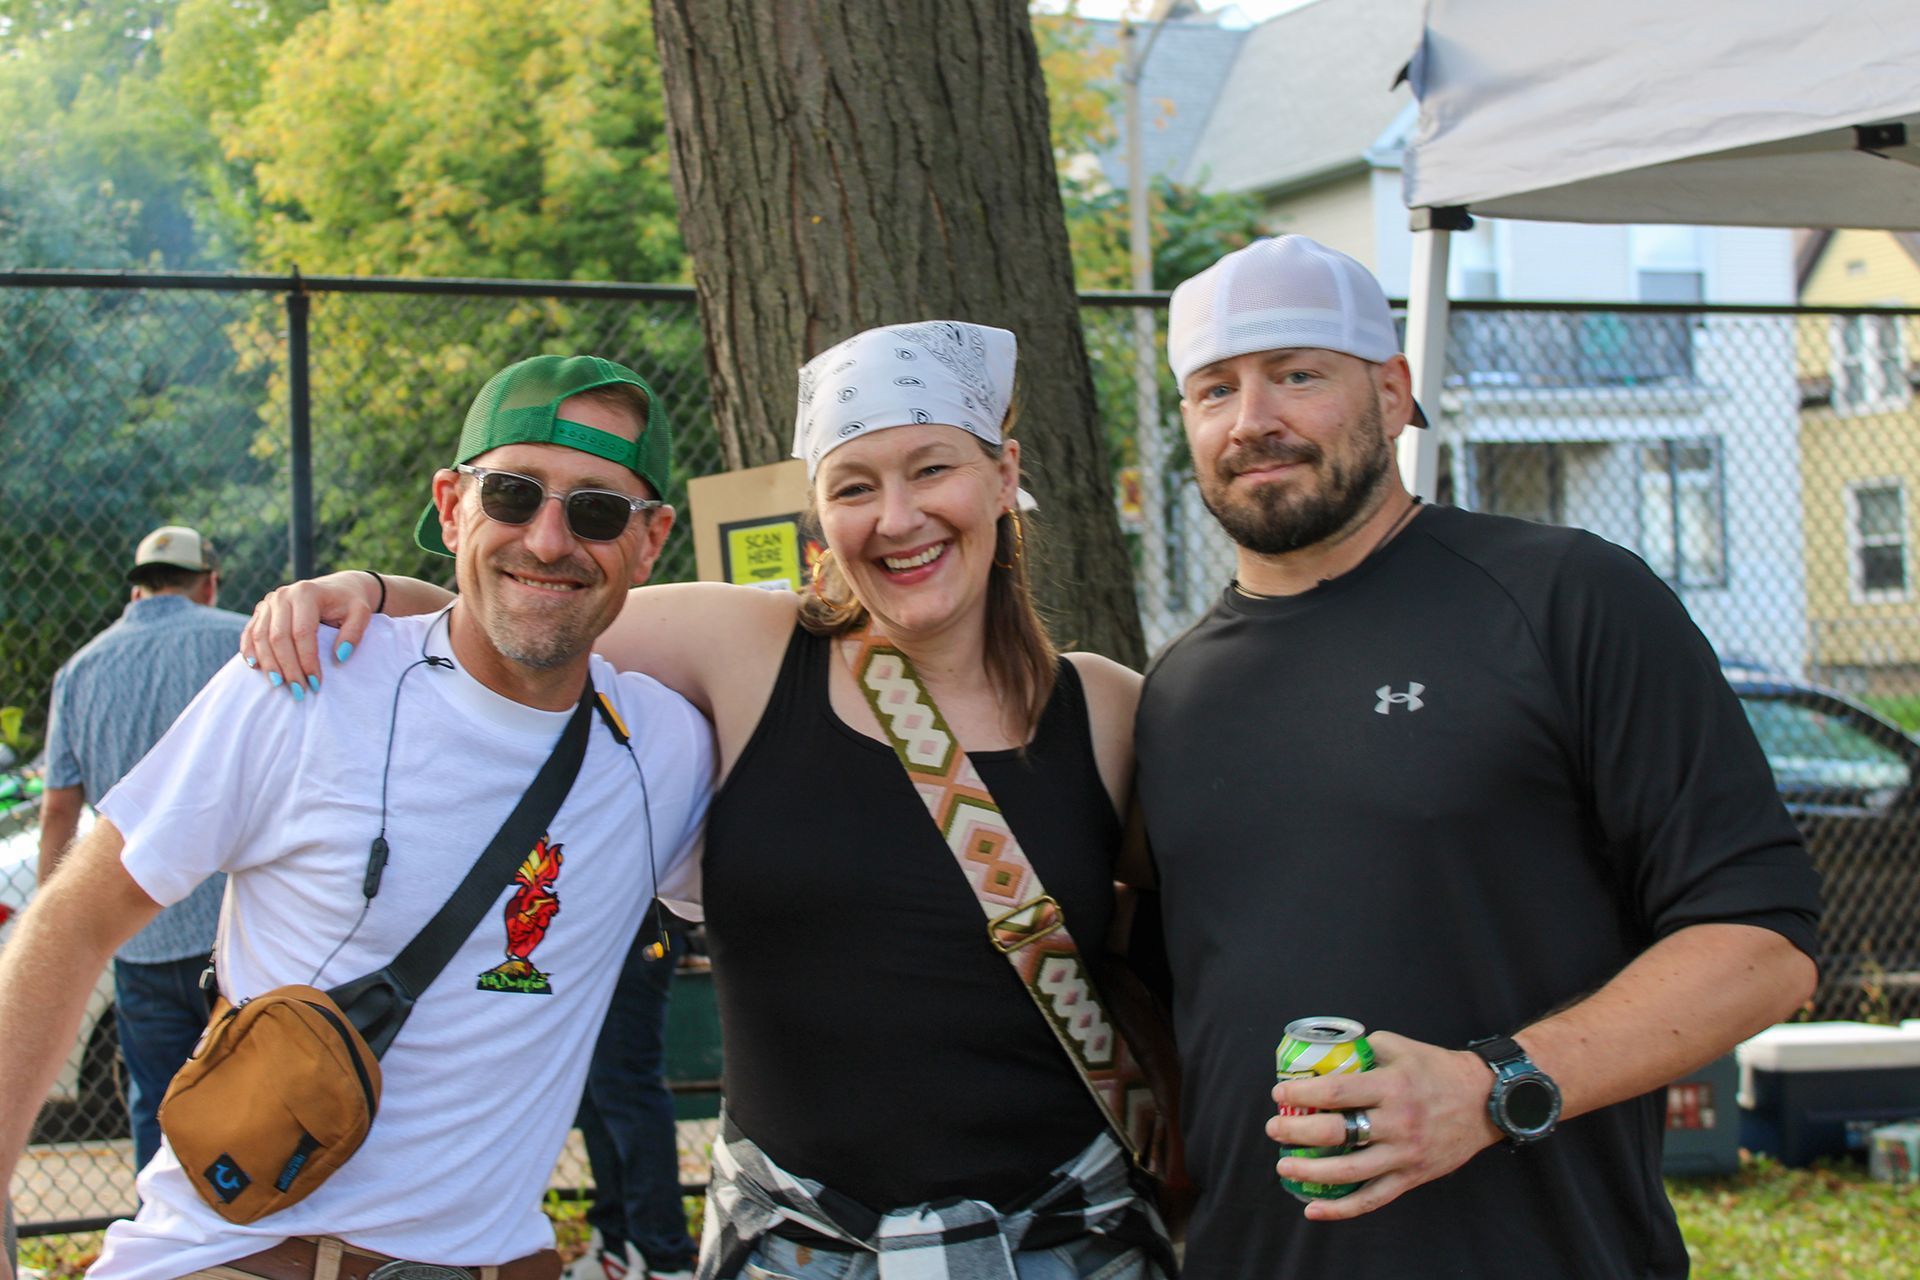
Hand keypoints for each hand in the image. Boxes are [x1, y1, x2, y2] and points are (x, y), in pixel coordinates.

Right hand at [240, 571, 379, 695]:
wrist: (338, 588)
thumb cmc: (350, 603)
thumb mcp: (361, 614)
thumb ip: (353, 633)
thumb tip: (341, 656)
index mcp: (307, 593)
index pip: (302, 633)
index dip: (307, 660)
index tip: (316, 683)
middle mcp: (283, 595)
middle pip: (278, 637)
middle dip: (288, 667)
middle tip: (298, 691)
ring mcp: (269, 602)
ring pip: (260, 637)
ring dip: (269, 664)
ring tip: (279, 685)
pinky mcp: (261, 610)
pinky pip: (250, 632)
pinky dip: (250, 651)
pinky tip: (256, 668)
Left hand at [1265, 1030, 1501, 1219]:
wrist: (1484, 1101)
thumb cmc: (1437, 1069)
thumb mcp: (1400, 1047)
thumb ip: (1364, 1049)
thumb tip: (1327, 1053)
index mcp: (1391, 1086)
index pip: (1336, 1092)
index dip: (1301, 1095)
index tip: (1280, 1095)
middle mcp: (1397, 1122)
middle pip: (1336, 1134)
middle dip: (1297, 1133)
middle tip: (1274, 1129)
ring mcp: (1405, 1154)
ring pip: (1350, 1172)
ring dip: (1310, 1173)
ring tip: (1284, 1166)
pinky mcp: (1412, 1176)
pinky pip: (1372, 1199)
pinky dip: (1341, 1209)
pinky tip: (1313, 1210)